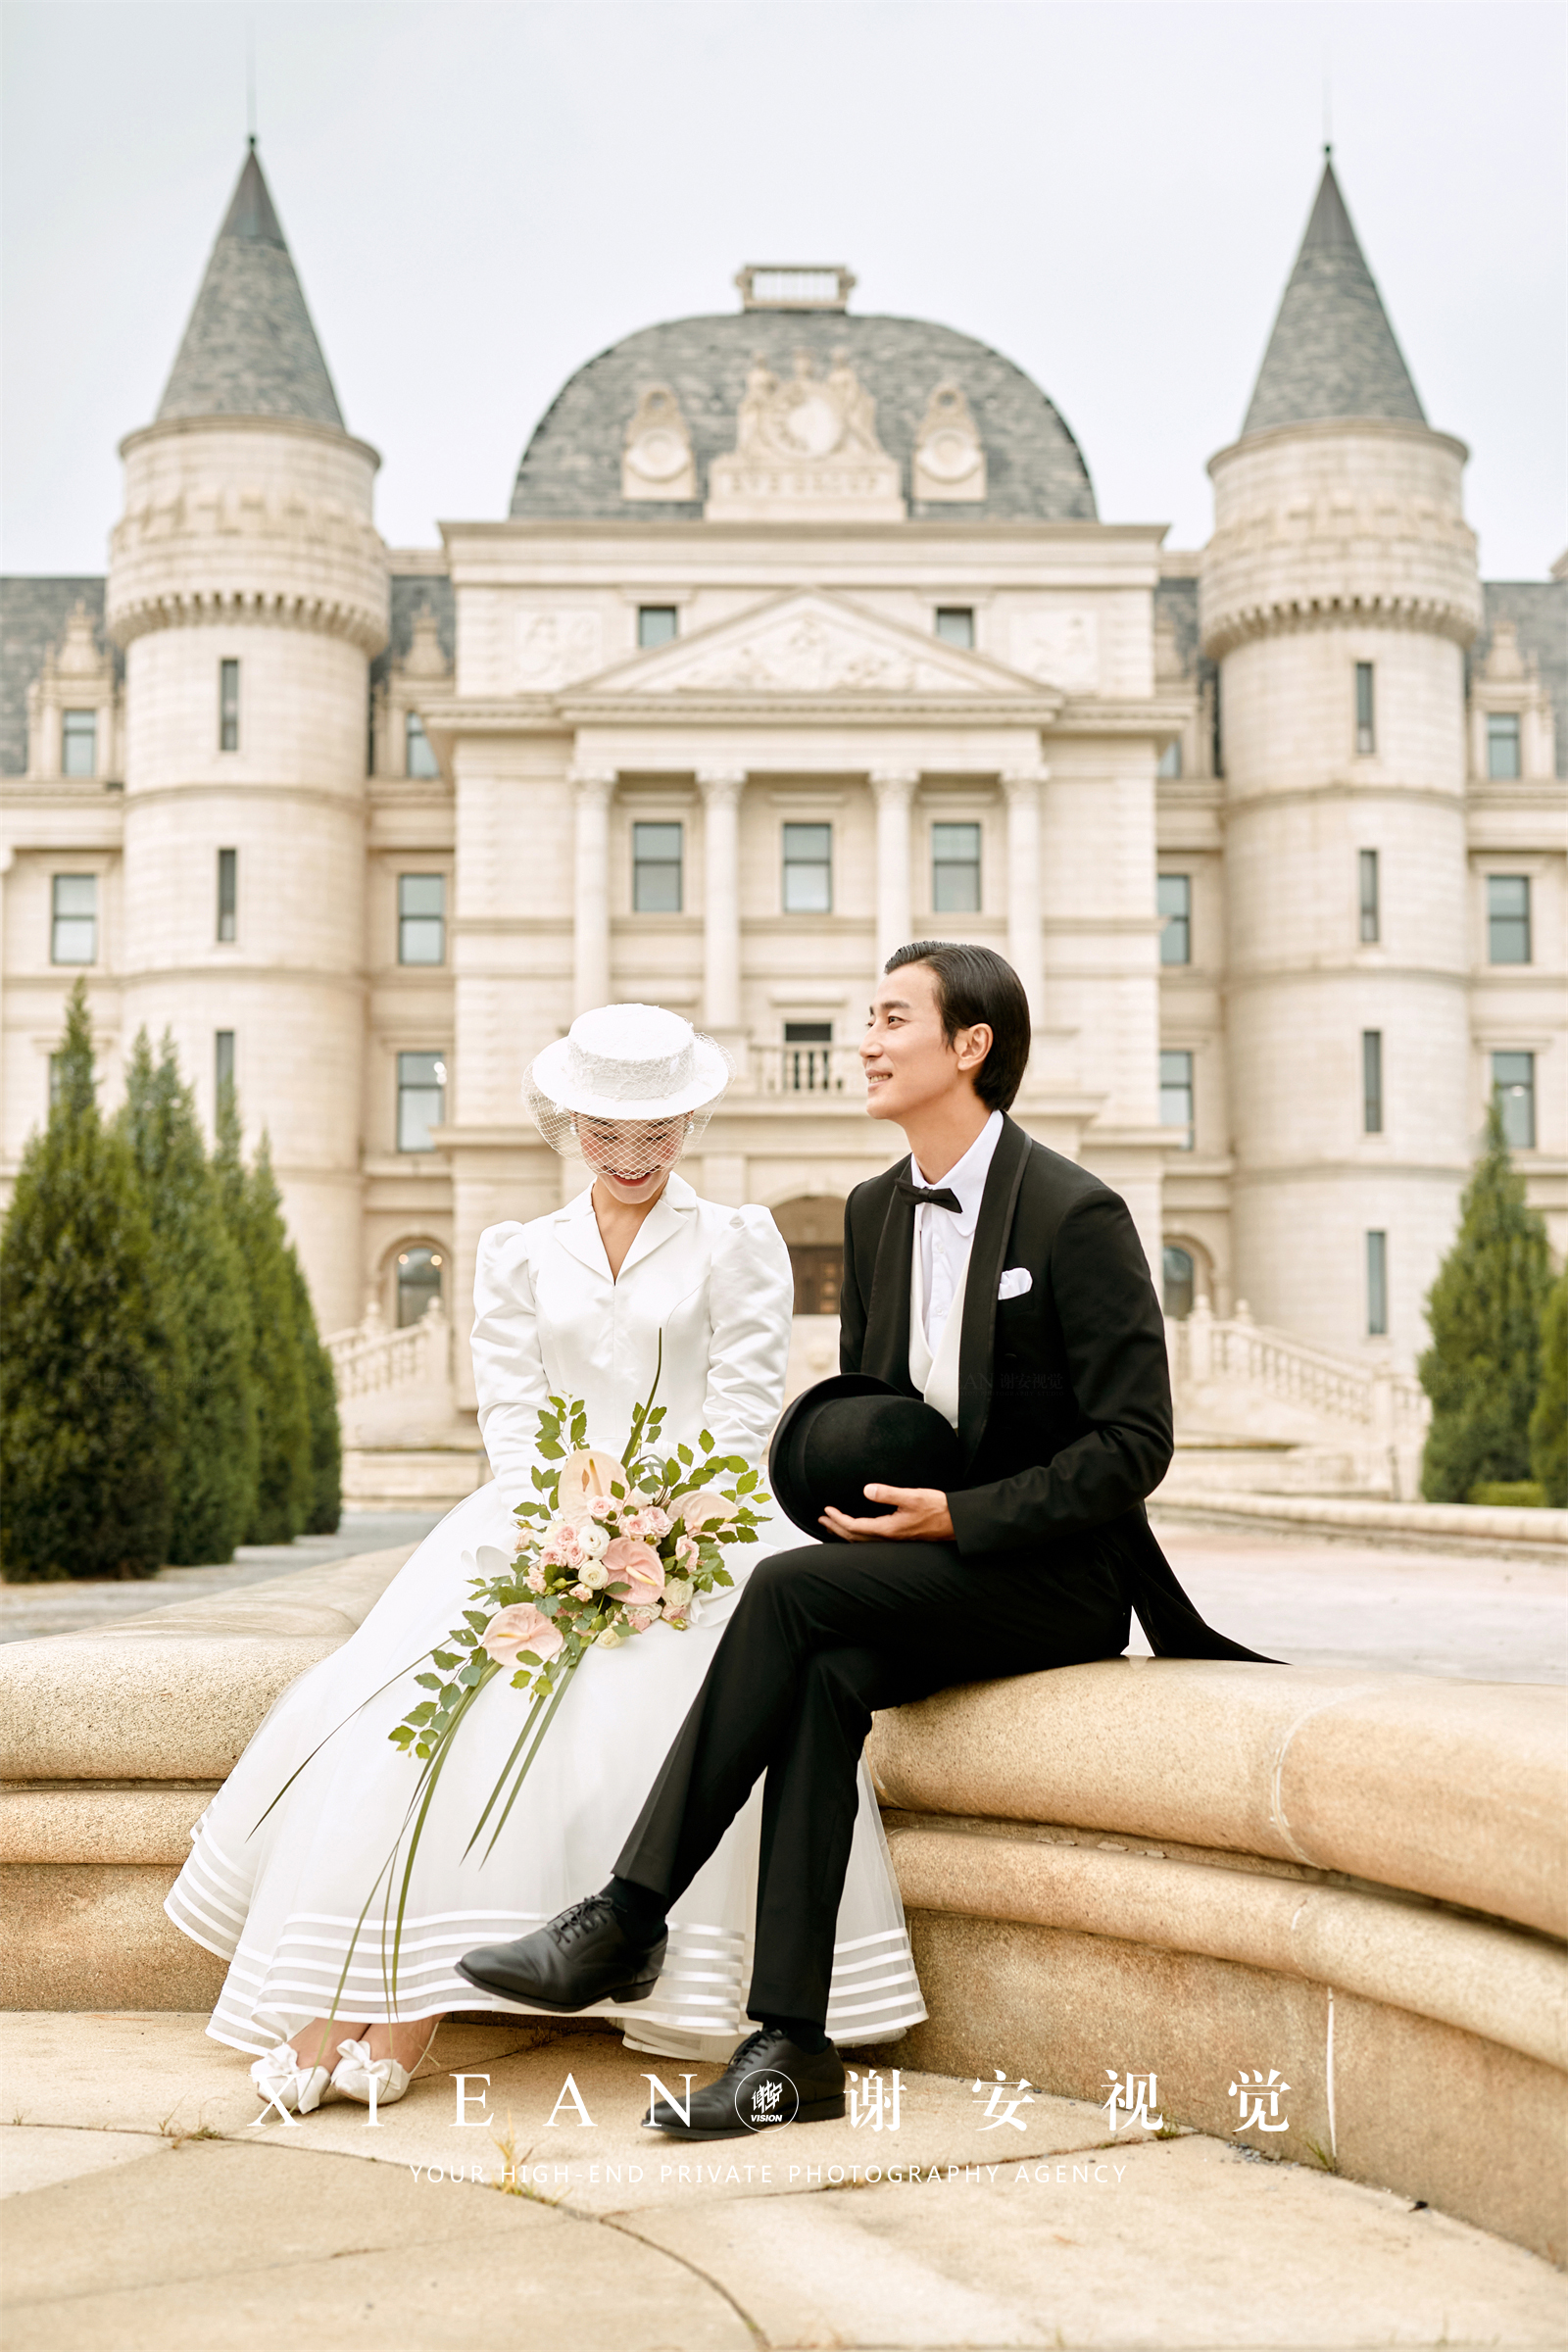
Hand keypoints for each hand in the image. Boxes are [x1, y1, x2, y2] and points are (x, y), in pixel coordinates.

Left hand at [820, 1485, 954, 1543]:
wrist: (956, 1521)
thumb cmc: (938, 1509)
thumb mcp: (912, 1496)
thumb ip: (888, 1494)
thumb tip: (867, 1490)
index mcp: (888, 1529)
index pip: (854, 1527)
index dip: (838, 1519)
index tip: (827, 1510)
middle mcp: (888, 1538)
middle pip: (854, 1537)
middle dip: (835, 1528)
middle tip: (821, 1519)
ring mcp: (894, 1540)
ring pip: (862, 1541)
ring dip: (845, 1534)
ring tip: (833, 1527)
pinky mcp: (899, 1537)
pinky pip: (871, 1540)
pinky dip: (858, 1536)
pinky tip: (859, 1531)